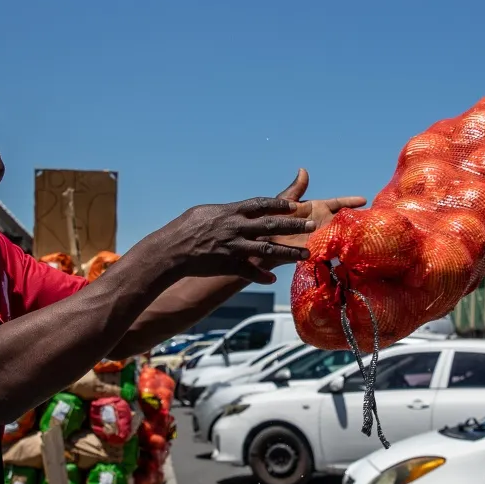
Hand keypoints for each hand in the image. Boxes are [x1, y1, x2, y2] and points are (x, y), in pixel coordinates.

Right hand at [154, 196, 316, 282]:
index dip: (279, 205)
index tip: (296, 205)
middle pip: (270, 225)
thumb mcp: (205, 212)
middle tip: (313, 226)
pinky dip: (261, 276)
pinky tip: (273, 279)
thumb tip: (236, 210)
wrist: (171, 249)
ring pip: (267, 249)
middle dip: (293, 225)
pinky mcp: (228, 264)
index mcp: (231, 212)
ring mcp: (233, 247)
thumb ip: (225, 212)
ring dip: (289, 252)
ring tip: (306, 255)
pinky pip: (248, 271)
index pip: (260, 205)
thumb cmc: (184, 227)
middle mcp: (236, 228)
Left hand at [271, 169, 365, 250]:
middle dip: (358, 218)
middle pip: (345, 219)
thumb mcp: (285, 202)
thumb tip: (303, 171)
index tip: (364, 199)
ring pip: (342, 233)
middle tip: (375, 217)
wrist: (265, 241)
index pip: (338, 203)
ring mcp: (321, 236)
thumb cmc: (272, 219)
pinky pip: (333, 249)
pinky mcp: (318, 250)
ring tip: (369, 233)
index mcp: (317, 208)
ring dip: (354, 233)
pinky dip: (344, 249)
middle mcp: (322, 222)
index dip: (351, 202)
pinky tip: (354, 249)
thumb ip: (297, 189)